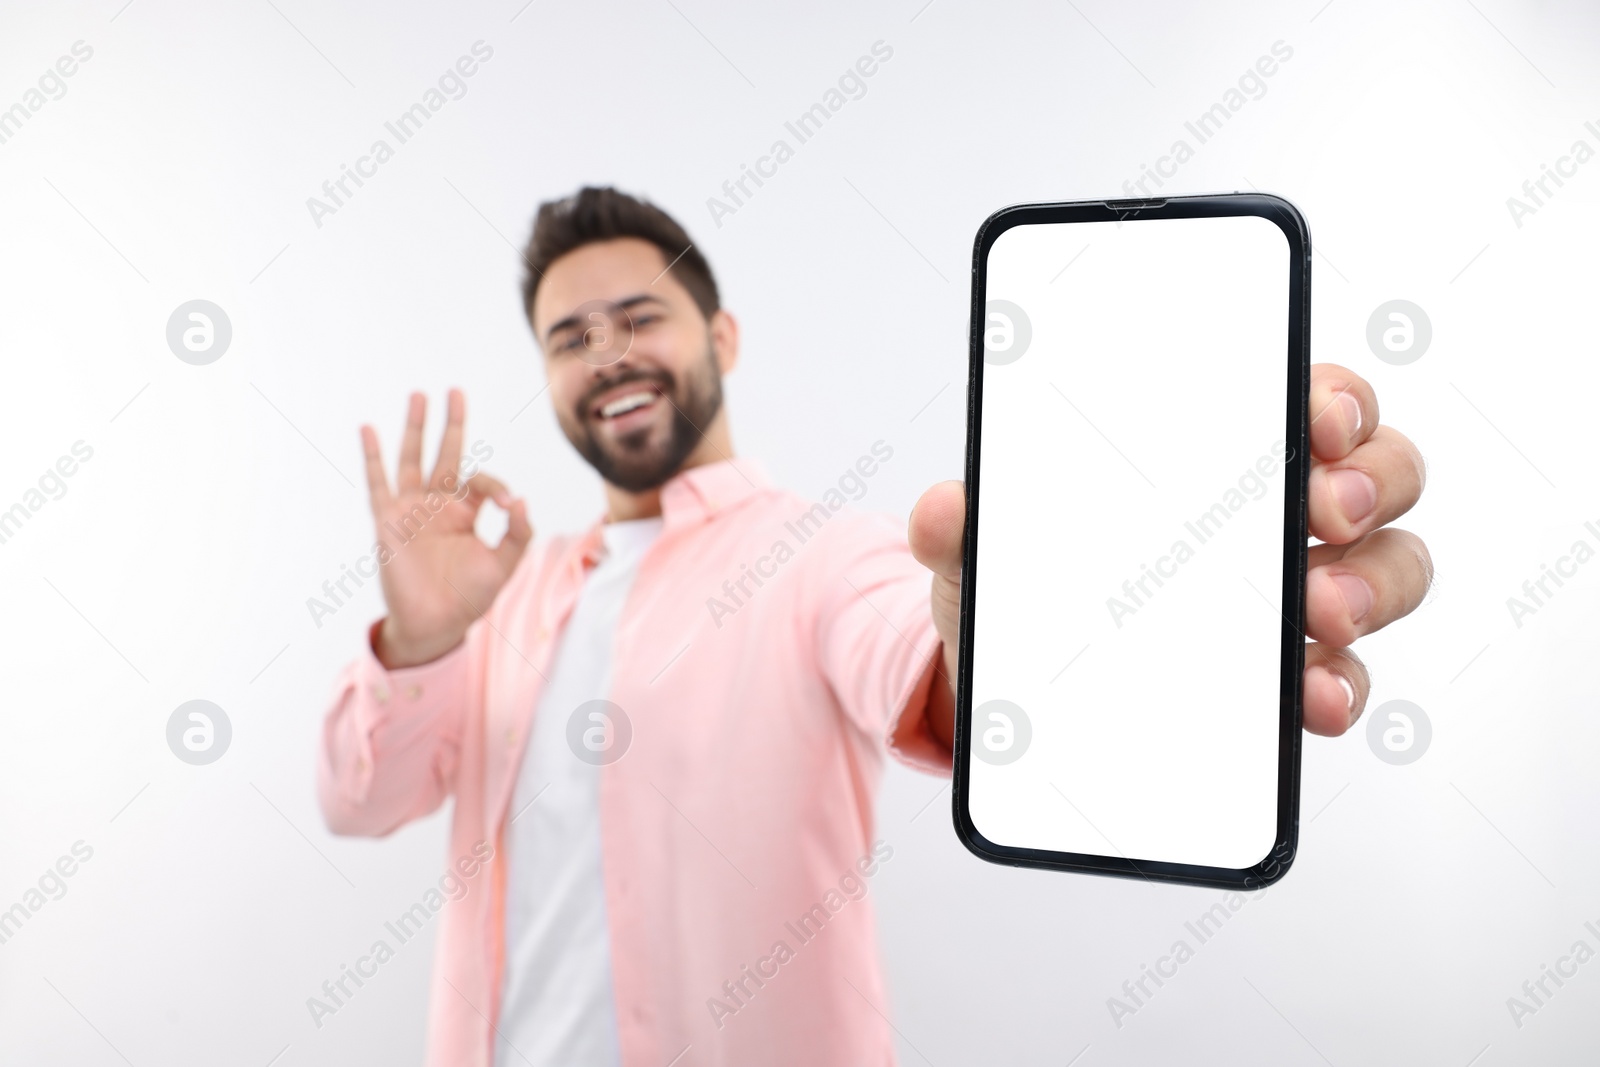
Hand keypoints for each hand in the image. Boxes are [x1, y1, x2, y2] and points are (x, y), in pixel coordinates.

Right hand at [360, 389, 533, 668]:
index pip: (480, 480)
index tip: (509, 503)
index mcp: (466, 513)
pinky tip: (368, 429)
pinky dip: (373, 456)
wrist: (437, 625)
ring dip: (416, 428)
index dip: (496, 484)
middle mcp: (438, 506)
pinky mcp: (388, 521)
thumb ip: (519, 532)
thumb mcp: (505, 564)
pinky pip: (378, 484)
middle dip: (451, 424)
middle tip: (455, 391)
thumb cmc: (471, 597)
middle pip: (446, 454)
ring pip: (413, 459)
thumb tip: (521, 498)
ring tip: (420, 395)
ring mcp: (412, 510)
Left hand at [908, 362, 1431, 747]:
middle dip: (1367, 481)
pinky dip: (1340, 684)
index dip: (1335, 394)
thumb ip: (961, 526)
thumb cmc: (1022, 585)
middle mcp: (1276, 513)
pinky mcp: (1288, 677)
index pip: (1308, 397)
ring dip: (1370, 584)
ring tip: (1320, 611)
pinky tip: (1311, 696)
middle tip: (1323, 510)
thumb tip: (943, 509)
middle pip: (1377, 471)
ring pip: (1387, 567)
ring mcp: (1294, 595)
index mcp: (1215, 452)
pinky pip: (1345, 675)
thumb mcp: (983, 550)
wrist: (1011, 688)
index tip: (1317, 415)